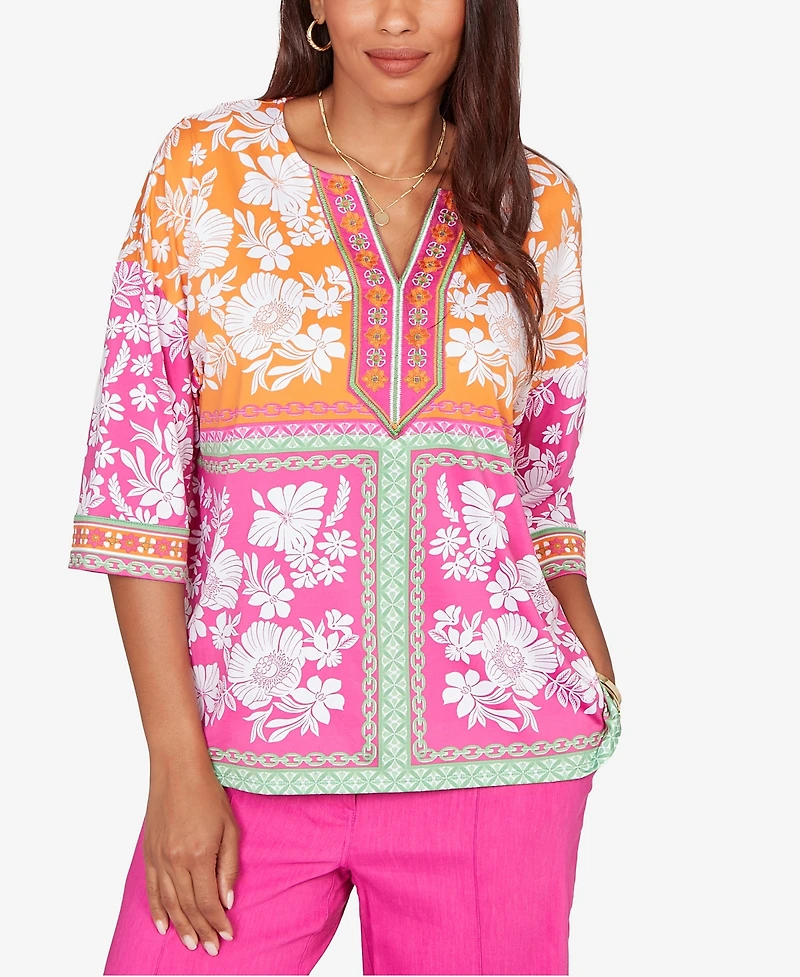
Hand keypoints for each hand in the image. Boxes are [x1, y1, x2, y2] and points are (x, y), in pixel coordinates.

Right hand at [144, 766, 238, 954]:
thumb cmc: (208, 793)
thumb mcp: (230, 827)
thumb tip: (227, 900)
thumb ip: (229, 866)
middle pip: (188, 906)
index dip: (218, 921)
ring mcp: (159, 858)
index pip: (208, 901)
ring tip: (191, 943)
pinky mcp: (149, 854)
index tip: (227, 935)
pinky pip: (151, 889)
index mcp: (199, 854)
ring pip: (169, 903)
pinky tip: (164, 926)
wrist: (177, 770)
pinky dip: (157, 910)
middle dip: (202, 930)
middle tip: (211, 948)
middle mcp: (176, 861)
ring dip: (181, 926)